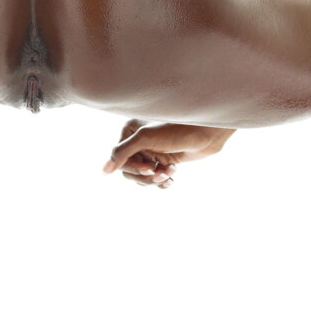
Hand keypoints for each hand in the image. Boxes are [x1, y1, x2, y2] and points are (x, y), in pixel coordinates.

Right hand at [101, 120, 236, 187]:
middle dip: (145, 176)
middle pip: (130, 171)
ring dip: (156, 179)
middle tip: (159, 174)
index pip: (120, 159)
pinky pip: (155, 179)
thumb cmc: (177, 129)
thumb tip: (104, 171)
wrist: (206, 132)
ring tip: (169, 173)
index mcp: (130, 131)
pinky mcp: (164, 160)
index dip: (133, 168)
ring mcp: (152, 152)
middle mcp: (139, 141)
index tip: (150, 168)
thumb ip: (122, 153)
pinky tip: (173, 177)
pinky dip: (163, 181)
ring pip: (143, 177)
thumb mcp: (145, 139)